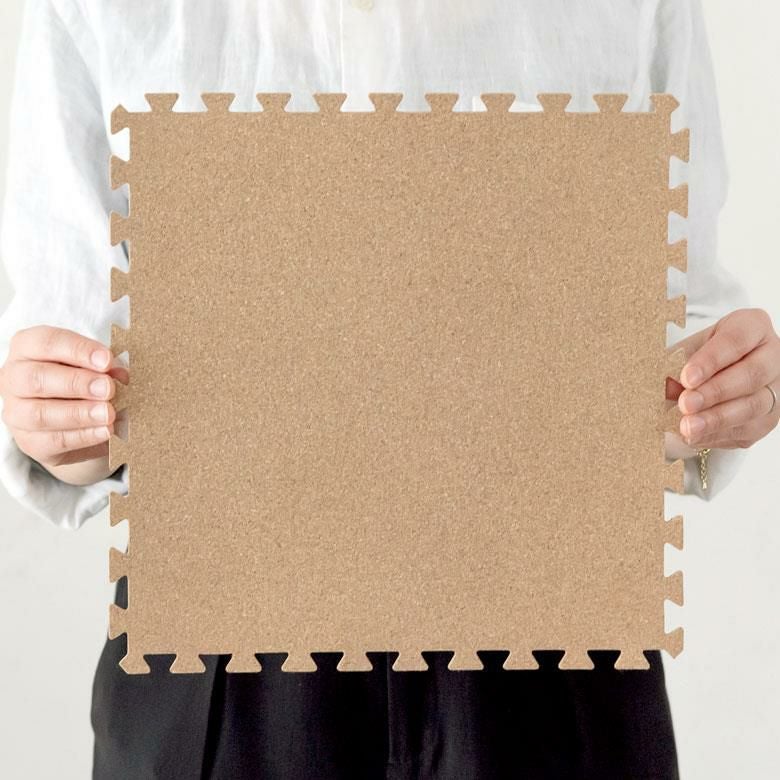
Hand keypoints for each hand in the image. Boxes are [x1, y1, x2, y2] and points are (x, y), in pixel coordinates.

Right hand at [0, 325, 127, 472]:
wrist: (74, 420)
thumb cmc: (82, 380)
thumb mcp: (93, 365)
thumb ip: (105, 366)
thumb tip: (120, 374)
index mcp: (27, 348)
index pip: (46, 342)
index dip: (78, 350)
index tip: (107, 360)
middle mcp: (13, 378)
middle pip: (37, 378)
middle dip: (77, 383)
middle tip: (108, 388)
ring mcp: (16, 412)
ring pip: (40, 413)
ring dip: (79, 414)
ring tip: (109, 413)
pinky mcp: (29, 442)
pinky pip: (54, 440)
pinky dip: (84, 436)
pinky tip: (106, 431)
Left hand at [666, 308, 779, 449]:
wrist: (713, 376)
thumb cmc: (699, 356)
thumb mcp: (686, 350)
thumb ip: (675, 364)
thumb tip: (664, 385)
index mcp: (752, 327)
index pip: (735, 341)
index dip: (711, 360)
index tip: (686, 377)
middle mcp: (773, 355)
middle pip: (751, 374)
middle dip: (715, 392)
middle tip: (685, 404)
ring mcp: (776, 388)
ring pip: (754, 405)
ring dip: (717, 419)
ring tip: (687, 427)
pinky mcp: (769, 417)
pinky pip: (748, 429)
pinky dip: (718, 435)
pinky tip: (695, 437)